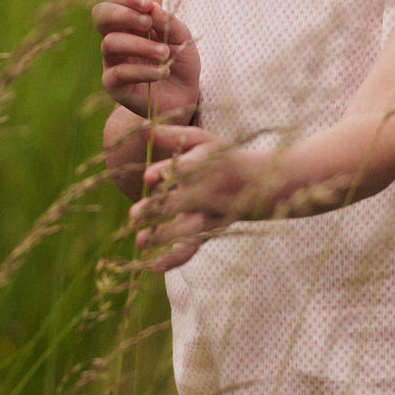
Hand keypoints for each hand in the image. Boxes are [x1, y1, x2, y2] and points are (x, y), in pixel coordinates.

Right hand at [92, 0, 200, 120]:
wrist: (184, 96)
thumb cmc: (180, 61)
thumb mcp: (182, 38)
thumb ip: (168, 21)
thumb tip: (152, 8)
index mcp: (130, 21)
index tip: (148, 4)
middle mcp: (117, 37)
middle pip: (100, 15)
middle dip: (122, 13)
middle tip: (147, 22)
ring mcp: (112, 61)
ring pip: (110, 43)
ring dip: (140, 45)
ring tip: (164, 53)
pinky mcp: (113, 85)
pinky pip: (120, 72)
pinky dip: (143, 71)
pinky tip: (162, 72)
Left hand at [130, 138, 266, 271]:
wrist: (260, 183)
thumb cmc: (222, 156)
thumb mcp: (201, 140)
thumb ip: (171, 136)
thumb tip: (141, 129)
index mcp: (206, 165)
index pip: (184, 169)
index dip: (166, 172)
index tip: (147, 177)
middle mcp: (209, 192)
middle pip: (181, 202)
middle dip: (158, 209)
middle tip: (134, 215)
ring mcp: (210, 215)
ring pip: (186, 229)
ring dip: (163, 236)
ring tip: (141, 241)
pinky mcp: (209, 232)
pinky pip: (192, 249)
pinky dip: (174, 259)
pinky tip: (154, 266)